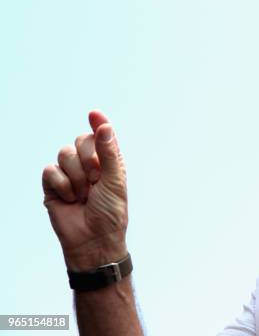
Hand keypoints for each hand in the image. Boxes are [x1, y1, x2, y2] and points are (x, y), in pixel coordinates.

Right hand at [42, 110, 128, 270]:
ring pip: (64, 153)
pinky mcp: (52, 185)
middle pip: (80, 141)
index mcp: (108, 161)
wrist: (93, 239)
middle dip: (89, 160)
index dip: (98, 123)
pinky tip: (70, 200)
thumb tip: (104, 126)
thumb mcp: (114, 180)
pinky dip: (62, 186)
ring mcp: (69, 173)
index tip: (93, 113)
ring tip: (84, 195)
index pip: (101, 135)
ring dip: (76, 177)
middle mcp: (88, 164)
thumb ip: (109, 152)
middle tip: (96, 180)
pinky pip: (50, 170)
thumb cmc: (110, 211)